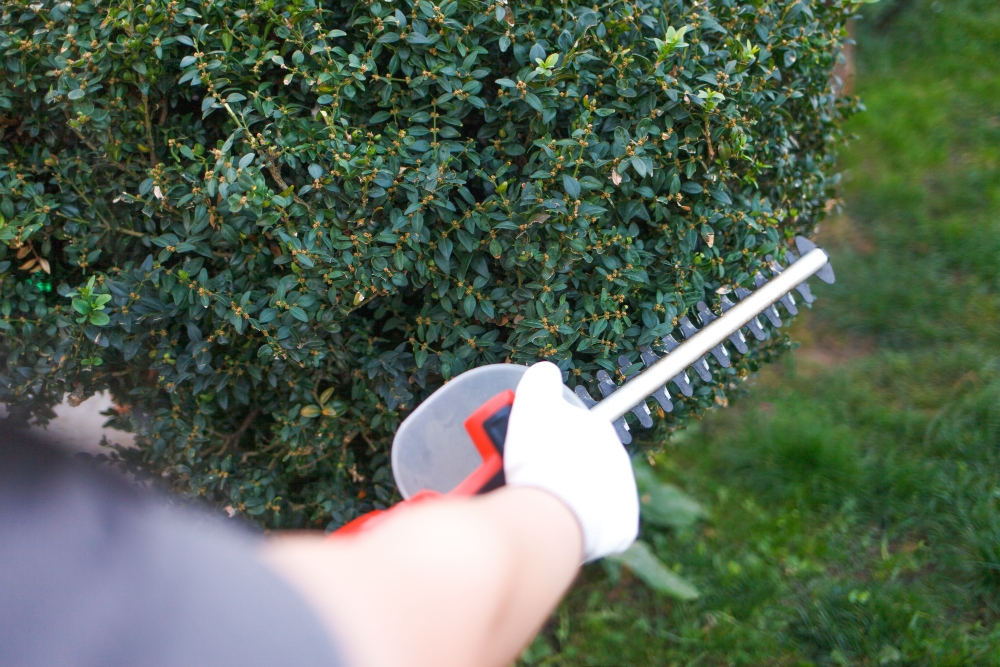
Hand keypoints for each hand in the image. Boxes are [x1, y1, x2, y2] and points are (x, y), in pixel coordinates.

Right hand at [503, 361, 638, 561]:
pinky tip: (557, 525)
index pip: (572, 429)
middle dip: (557, 467)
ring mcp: (624, 495)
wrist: (550, 517)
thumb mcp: (530, 408)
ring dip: (568, 497)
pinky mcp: (622, 529)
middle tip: (527, 479)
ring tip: (539, 505)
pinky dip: (580, 526)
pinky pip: (600, 526)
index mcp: (598, 430)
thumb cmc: (537, 460)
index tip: (526, 450)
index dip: (545, 438)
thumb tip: (547, 371)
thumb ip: (538, 382)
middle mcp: (617, 459)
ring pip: (591, 494)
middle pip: (581, 462)